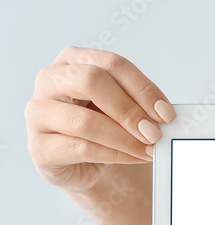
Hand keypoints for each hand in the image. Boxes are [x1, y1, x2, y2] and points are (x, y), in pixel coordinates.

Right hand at [25, 46, 174, 192]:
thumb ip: (141, 104)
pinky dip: (114, 154)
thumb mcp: (126, 108)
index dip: (143, 89)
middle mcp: (50, 80)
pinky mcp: (39, 147)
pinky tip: (134, 157)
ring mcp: (38, 112)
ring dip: (124, 138)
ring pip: (84, 121)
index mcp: (74, 60)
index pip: (112, 64)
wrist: (91, 164)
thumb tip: (165, 114)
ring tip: (149, 149)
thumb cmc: (109, 128)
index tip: (167, 113)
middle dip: (130, 110)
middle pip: (91, 82)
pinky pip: (80, 148)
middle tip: (155, 132)